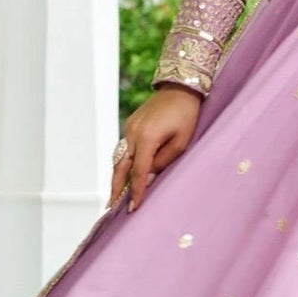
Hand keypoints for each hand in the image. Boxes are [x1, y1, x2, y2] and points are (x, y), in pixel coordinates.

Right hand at [109, 86, 202, 211]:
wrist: (179, 88)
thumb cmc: (186, 115)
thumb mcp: (181, 142)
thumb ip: (163, 162)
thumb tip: (148, 178)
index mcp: (147, 139)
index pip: (139, 172)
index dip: (136, 191)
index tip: (133, 207)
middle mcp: (133, 134)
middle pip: (120, 167)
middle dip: (116, 189)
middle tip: (111, 207)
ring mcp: (129, 128)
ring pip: (119, 158)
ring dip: (116, 176)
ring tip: (115, 195)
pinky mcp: (130, 125)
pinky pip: (123, 148)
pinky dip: (122, 163)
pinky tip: (124, 174)